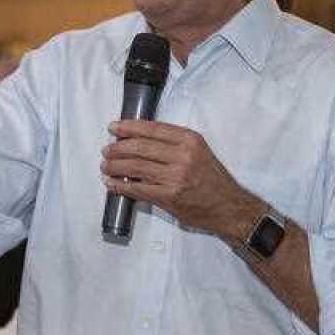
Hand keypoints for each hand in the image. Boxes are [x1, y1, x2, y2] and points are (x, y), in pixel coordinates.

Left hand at [101, 120, 261, 239]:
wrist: (228, 206)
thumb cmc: (212, 180)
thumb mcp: (198, 152)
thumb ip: (173, 144)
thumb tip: (139, 141)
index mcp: (189, 140)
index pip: (152, 129)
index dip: (129, 127)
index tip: (114, 127)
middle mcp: (183, 155)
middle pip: (140, 147)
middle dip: (117, 148)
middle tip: (107, 150)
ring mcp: (176, 176)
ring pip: (135, 166)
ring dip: (115, 166)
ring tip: (106, 166)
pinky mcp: (169, 196)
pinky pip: (138, 189)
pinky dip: (121, 186)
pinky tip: (112, 184)